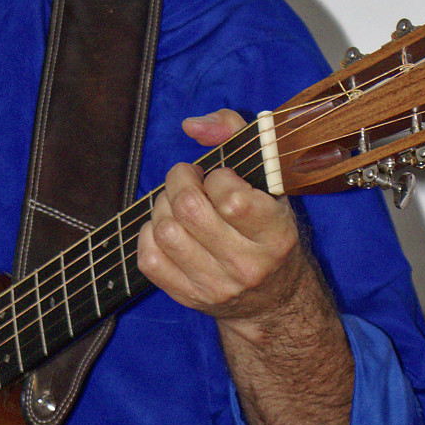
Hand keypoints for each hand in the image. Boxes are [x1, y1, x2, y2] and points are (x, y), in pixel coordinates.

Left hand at [137, 110, 307, 326]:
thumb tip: (191, 125)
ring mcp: (215, 285)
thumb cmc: (270, 231)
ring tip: (178, 203)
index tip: (222, 178)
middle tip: (188, 177)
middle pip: (189, 210)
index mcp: (276, 235)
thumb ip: (237, 136)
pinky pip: (149, 258)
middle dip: (180, 180)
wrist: (273, 299)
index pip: (230, 199)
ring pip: (166, 231)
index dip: (217, 177)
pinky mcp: (188, 296)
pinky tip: (168, 227)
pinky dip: (150, 234)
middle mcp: (247, 265)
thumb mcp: (272, 182)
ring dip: (163, 206)